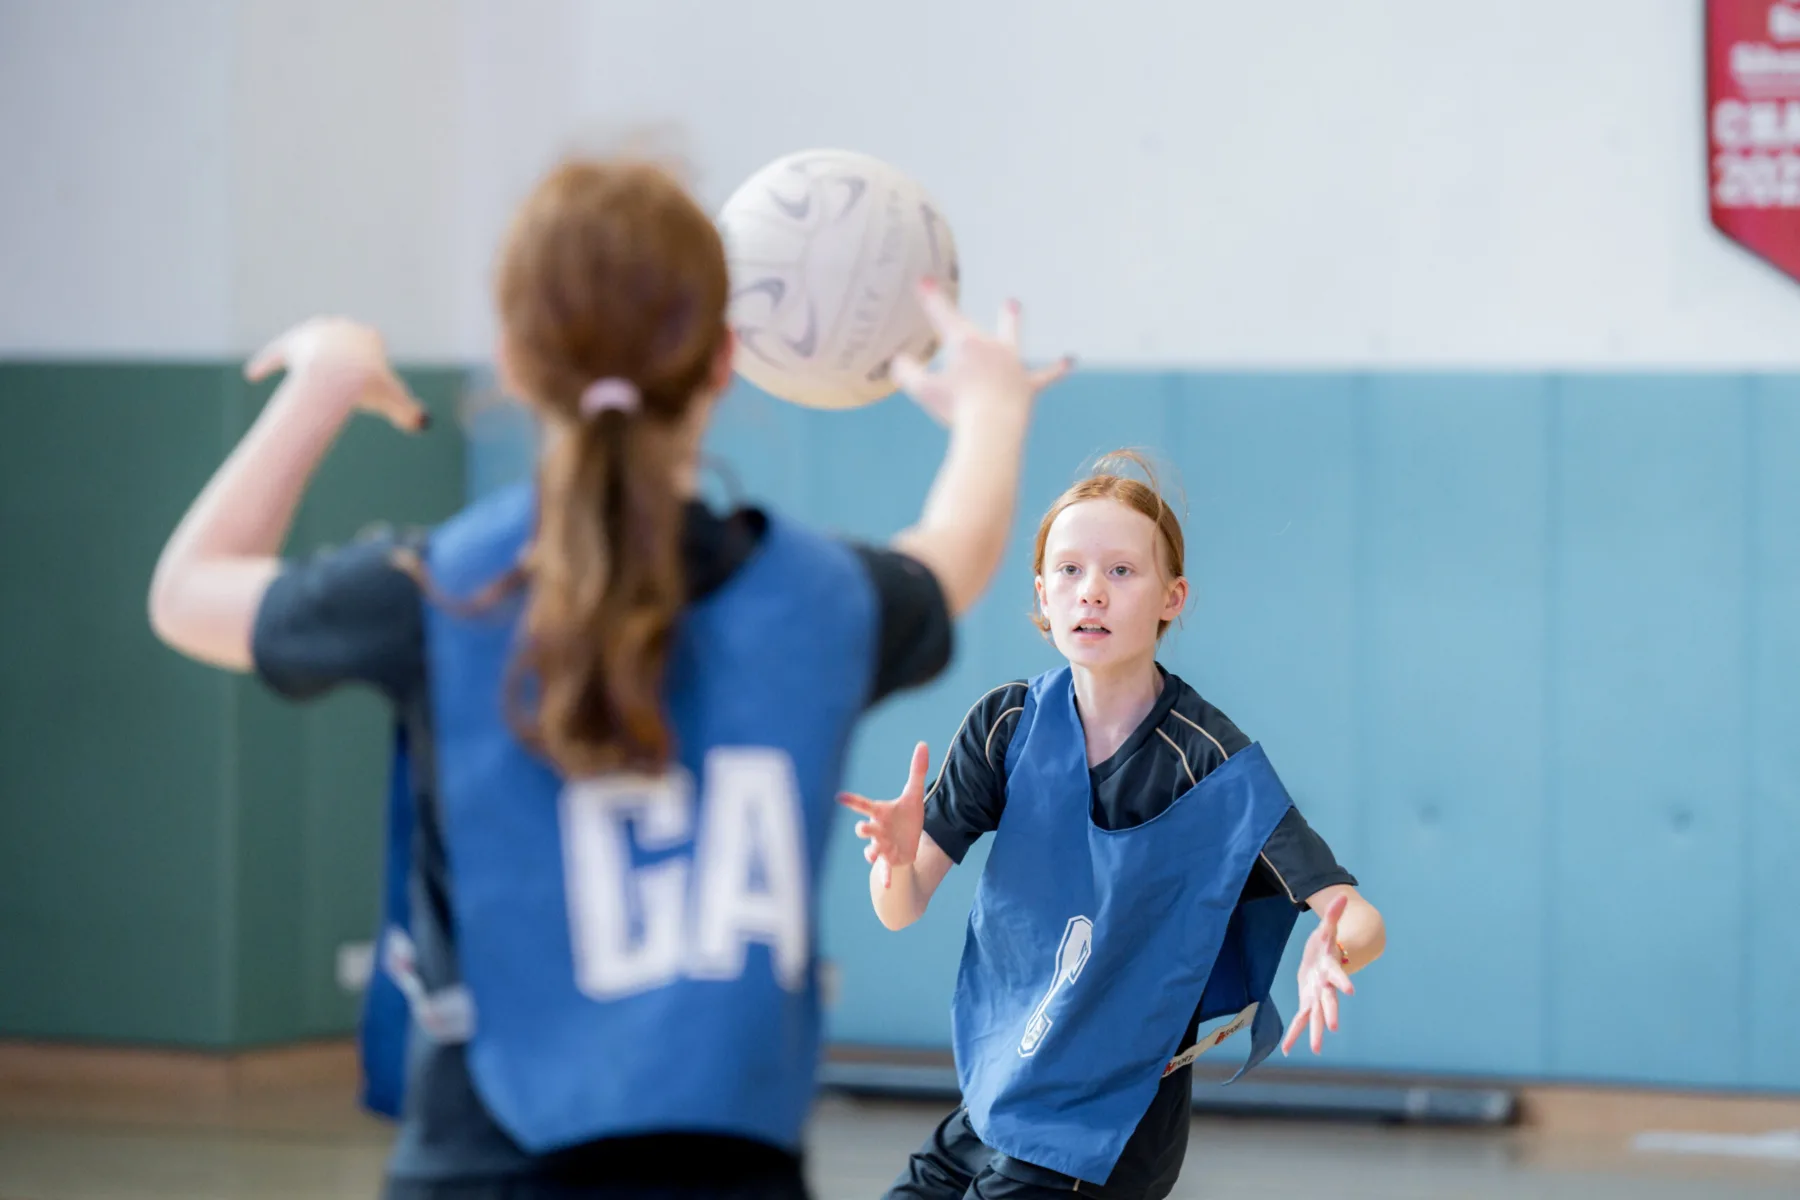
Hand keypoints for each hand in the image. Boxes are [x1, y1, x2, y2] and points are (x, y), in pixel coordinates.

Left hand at [246, 317, 428, 432]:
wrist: (340, 376)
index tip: (366, 373)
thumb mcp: (395, 401)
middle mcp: (342, 328)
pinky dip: (267, 363)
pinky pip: (279, 353)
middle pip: (340, 339)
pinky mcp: (292, 342)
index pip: (372, 340)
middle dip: (338, 352)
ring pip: (308, 343)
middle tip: (335, 372)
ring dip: (303, 355)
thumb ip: (408, 412)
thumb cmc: (370, 387)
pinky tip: (254, 374)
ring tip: (299, 370)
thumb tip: (421, 423)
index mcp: (369, 336)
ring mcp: (315, 332)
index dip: (369, 358)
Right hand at [837, 742, 929, 889]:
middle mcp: (878, 830)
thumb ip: (916, 770)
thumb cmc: (906, 818)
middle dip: (862, 829)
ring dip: (872, 852)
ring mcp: (883, 847)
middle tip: (861, 827)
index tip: (840, 797)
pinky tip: (887, 886)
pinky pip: (886, 870)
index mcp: (880, 812)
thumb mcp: (914, 795)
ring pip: (872, 850)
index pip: (864, 805)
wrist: (908, 844)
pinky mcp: (891, 861)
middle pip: (865, 829)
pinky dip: (885, 877)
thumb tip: (923, 744)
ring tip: (874, 855)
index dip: (852, 801)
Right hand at [890, 280, 1072, 426]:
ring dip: (1010, 321)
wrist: (993, 426)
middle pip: (977, 324)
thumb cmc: (957, 409)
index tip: (923, 279)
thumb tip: (898, 362)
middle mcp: (991, 347)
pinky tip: (1069, 361)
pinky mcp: (1028, 385)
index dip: (931, 297)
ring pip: (1011, 338)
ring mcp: (1012, 364)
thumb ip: (907, 373)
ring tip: (1012, 304)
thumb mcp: (924, 390)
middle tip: (957, 289)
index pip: (943, 314)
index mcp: (965, 344)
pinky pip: (1045, 376)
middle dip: (960, 308)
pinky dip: (1057, 369)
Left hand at [1281, 892, 1355, 1055]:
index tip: (1349, 991)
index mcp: (1330, 969)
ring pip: (1315, 1016)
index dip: (1343, 981)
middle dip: (1329, 1013)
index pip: (1338, 975)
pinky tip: (1286, 1049)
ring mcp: (1317, 996)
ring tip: (1315, 1049)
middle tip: (1333, 1028)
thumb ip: (1334, 913)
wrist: (1325, 957)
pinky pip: (1300, 1019)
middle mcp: (1325, 986)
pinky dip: (1294, 1034)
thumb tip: (1343, 896)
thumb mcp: (1327, 927)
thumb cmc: (1325, 942)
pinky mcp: (1307, 1001)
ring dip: (1314, 1032)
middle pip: (1329, 1001)